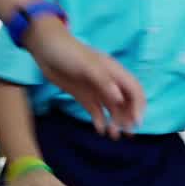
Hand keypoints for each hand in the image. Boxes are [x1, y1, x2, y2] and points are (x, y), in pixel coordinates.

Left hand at [23, 18, 144, 136]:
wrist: (45, 49)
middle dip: (129, 117)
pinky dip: (100, 121)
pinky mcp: (84, 96)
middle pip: (126, 101)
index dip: (138, 105)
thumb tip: (119, 98)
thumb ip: (103, 81)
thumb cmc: (69, 53)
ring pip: (112, 108)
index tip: (136, 122)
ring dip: (116, 121)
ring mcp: (96, 89)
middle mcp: (108, 82)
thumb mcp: (87, 65)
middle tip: (127, 133)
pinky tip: (100, 130)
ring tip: (114, 135)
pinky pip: (96, 111)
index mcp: (114, 71)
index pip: (134, 89)